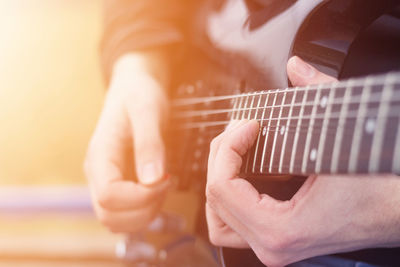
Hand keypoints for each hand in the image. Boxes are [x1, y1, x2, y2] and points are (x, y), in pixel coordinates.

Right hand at [84, 53, 169, 232]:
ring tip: (164, 185)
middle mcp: (96, 173)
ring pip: (116, 221)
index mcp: (100, 155)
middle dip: (145, 209)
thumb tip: (152, 181)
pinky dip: (144, 212)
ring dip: (146, 214)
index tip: (167, 178)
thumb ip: (149, 144)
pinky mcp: (115, 183)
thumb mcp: (148, 111)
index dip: (142, 197)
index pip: (110, 197)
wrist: (133, 88)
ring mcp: (104, 180)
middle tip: (167, 183)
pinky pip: (124, 213)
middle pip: (110, 217)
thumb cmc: (140, 94)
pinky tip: (160, 191)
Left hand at [206, 56, 399, 265]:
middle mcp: (271, 246)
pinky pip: (233, 220)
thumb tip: (295, 66)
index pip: (222, 187)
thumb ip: (319, 93)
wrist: (399, 211)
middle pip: (215, 200)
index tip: (249, 125)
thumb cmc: (379, 184)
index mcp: (281, 230)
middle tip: (240, 132)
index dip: (229, 147)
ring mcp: (273, 247)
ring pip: (217, 217)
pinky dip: (230, 194)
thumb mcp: (346, 133)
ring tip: (236, 151)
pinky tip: (244, 169)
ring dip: (220, 180)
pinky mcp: (278, 240)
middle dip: (222, 158)